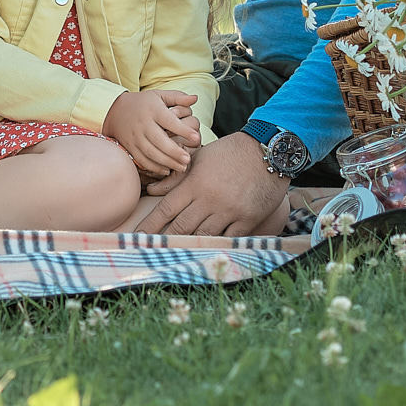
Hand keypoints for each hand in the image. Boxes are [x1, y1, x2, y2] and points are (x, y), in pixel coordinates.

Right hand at [101, 90, 198, 177]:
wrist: (115, 110)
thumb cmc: (144, 103)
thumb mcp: (159, 95)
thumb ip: (178, 97)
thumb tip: (195, 98)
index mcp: (153, 110)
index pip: (169, 121)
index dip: (183, 130)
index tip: (196, 137)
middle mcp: (143, 123)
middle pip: (159, 140)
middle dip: (174, 152)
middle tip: (188, 159)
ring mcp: (135, 136)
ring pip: (150, 152)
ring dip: (166, 162)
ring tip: (181, 167)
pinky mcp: (129, 146)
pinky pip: (141, 159)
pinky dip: (153, 167)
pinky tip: (166, 170)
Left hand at [135, 133, 289, 236]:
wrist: (268, 151)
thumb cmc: (229, 153)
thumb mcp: (199, 159)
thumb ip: (176, 177)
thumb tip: (152, 191)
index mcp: (194, 184)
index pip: (167, 209)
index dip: (151, 225)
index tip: (138, 236)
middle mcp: (209, 200)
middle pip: (181, 226)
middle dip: (165, 240)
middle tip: (151, 250)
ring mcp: (229, 211)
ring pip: (203, 235)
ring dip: (189, 245)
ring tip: (175, 255)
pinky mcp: (248, 219)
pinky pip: (228, 238)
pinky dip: (217, 244)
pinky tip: (206, 250)